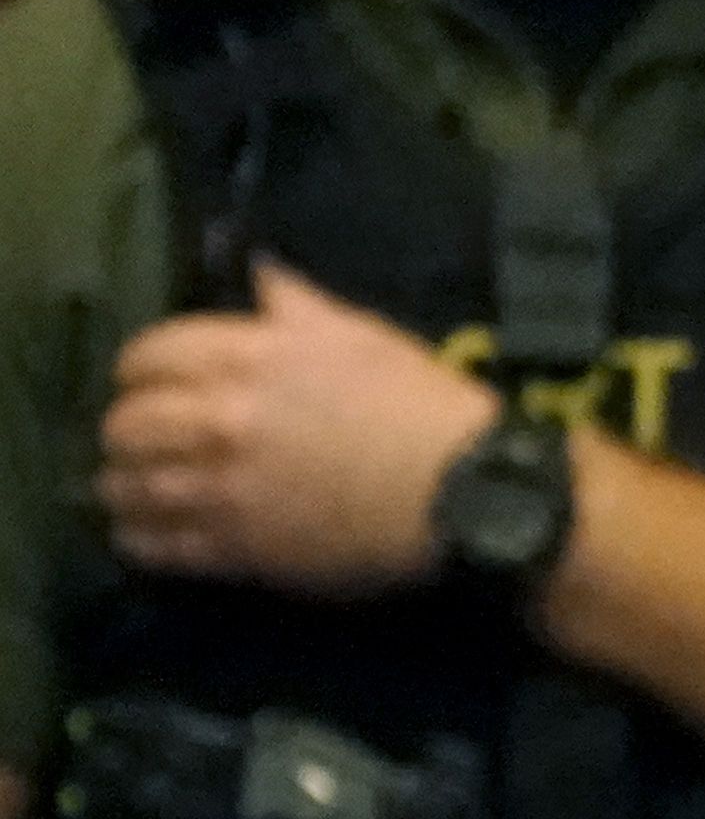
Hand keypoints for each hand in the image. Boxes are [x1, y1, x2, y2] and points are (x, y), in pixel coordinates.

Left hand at [98, 260, 497, 593]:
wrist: (469, 493)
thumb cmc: (423, 407)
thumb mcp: (362, 335)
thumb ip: (296, 304)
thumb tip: (256, 270)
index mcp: (248, 357)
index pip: (147, 356)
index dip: (141, 370)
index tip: (151, 382)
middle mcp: (221, 419)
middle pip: (127, 424)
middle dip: (126, 430)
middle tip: (141, 441)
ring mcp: (225, 488)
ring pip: (131, 486)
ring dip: (122, 486)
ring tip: (129, 491)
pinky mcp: (240, 548)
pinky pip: (160, 545)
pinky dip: (140, 539)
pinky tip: (142, 535)